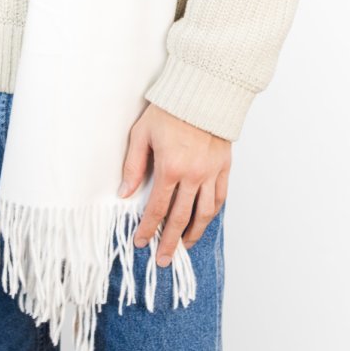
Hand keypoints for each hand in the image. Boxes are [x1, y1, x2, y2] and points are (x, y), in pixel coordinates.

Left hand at [118, 102, 231, 263]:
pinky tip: (205, 221)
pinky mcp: (224, 166)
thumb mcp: (141, 134)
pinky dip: (213, 213)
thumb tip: (124, 193)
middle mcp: (193, 175)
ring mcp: (211, 172)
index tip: (141, 242)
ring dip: (194, 233)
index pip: (157, 209)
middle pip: (181, 218)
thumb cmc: (169, 109)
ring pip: (205, 213)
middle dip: (170, 242)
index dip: (148, 229)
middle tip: (163, 259)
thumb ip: (133, 166)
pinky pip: (220, 197)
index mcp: (170, 168)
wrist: (203, 91)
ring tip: (185, 247)